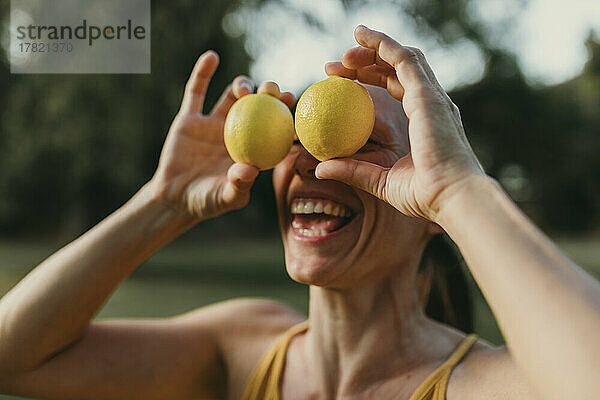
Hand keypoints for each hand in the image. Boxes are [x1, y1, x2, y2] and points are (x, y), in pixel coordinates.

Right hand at [149, 51, 294, 220]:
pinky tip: (212, 57)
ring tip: (244, 89)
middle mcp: (239, 131)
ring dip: (242, 85)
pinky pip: (196, 92)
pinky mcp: (191, 118)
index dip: (287, 114)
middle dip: (270, 94)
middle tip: (274, 91)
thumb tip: (249, 170)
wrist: (174, 198)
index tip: (294, 106)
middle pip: (260, 105)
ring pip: (232, 96)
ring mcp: (214, 123)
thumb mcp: (225, 197)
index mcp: (254, 148)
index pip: (276, 127)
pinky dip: (203, 72)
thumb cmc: (206, 202)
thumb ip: (238, 185)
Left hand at [315, 26, 484, 221]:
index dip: (368, 79)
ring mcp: (432, 96)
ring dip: (372, 49)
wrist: (451, 197)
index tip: (340, 82)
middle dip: (366, 62)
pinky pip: (403, 59)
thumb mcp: (380, 181)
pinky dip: (383, 43)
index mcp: (425, 119)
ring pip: (401, 57)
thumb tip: (320, 168)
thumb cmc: (423, 195)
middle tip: (334, 68)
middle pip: (397, 69)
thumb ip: (352, 170)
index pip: (396, 87)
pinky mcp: (427, 94)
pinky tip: (362, 36)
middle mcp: (431, 103)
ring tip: (344, 53)